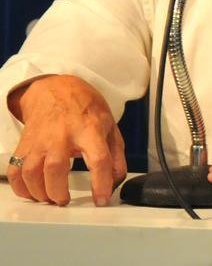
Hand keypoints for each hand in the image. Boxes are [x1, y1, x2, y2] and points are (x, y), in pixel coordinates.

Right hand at [5, 75, 125, 206]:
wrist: (55, 90)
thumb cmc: (84, 108)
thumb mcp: (109, 126)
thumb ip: (116, 155)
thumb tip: (116, 181)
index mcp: (89, 129)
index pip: (99, 159)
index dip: (101, 183)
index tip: (102, 200)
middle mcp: (62, 135)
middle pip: (56, 168)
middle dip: (59, 191)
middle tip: (65, 201)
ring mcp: (41, 140)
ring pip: (32, 171)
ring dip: (39, 192)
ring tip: (50, 197)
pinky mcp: (25, 144)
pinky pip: (16, 170)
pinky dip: (21, 187)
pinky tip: (32, 192)